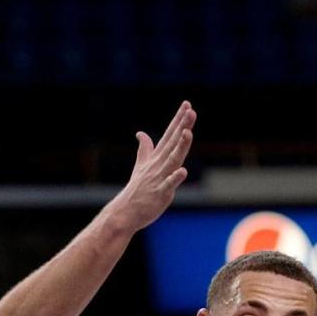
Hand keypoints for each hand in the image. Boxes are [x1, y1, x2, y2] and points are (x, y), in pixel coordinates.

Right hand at [109, 101, 195, 232]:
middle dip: (182, 126)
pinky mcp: (160, 194)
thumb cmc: (137, 190)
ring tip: (188, 132)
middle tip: (191, 111)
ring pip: (172, 160)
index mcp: (156, 158)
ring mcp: (159, 178)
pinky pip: (168, 185)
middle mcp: (159, 164)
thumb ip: (144, 149)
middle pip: (173, 142)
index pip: (169, 135)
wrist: (125, 212)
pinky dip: (175, 178)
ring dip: (180, 146)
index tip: (187, 104)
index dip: (178, 120)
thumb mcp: (141, 165)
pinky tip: (183, 171)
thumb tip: (140, 133)